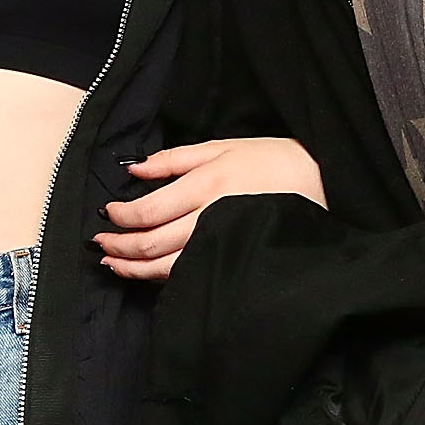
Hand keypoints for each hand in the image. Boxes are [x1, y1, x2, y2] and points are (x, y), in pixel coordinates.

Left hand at [95, 137, 325, 281]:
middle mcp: (211, 218)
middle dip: (118, 247)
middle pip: (152, 243)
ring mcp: (224, 245)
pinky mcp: (235, 261)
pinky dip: (163, 278)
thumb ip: (176, 158)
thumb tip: (135, 169)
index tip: (106, 214)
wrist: (325, 185)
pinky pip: (191, 275)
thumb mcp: (225, 147)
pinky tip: (148, 275)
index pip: (149, 211)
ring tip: (112, 266)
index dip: (121, 217)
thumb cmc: (275, 160)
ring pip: (168, 268)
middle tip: (99, 245)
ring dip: (134, 269)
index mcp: (208, 185)